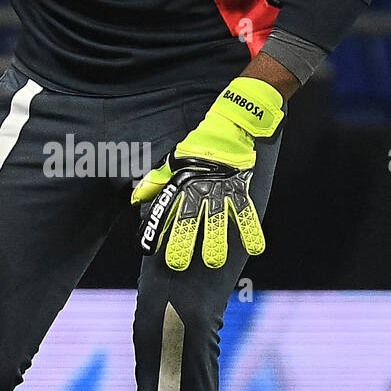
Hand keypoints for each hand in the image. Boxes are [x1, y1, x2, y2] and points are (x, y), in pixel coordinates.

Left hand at [132, 76, 283, 270]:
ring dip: (215, 242)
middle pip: (190, 220)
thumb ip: (155, 182)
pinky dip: (251, 230)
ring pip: (217, 221)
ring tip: (213, 262)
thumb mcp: (172, 163)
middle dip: (183, 243)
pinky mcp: (240, 189)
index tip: (146, 249)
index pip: (164, 209)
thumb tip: (135, 199)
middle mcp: (200, 190)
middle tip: (178, 264)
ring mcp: (221, 191)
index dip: (155, 229)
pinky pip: (246, 213)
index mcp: (182, 184)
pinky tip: (255, 250)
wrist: (230, 126)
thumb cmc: (199, 148)